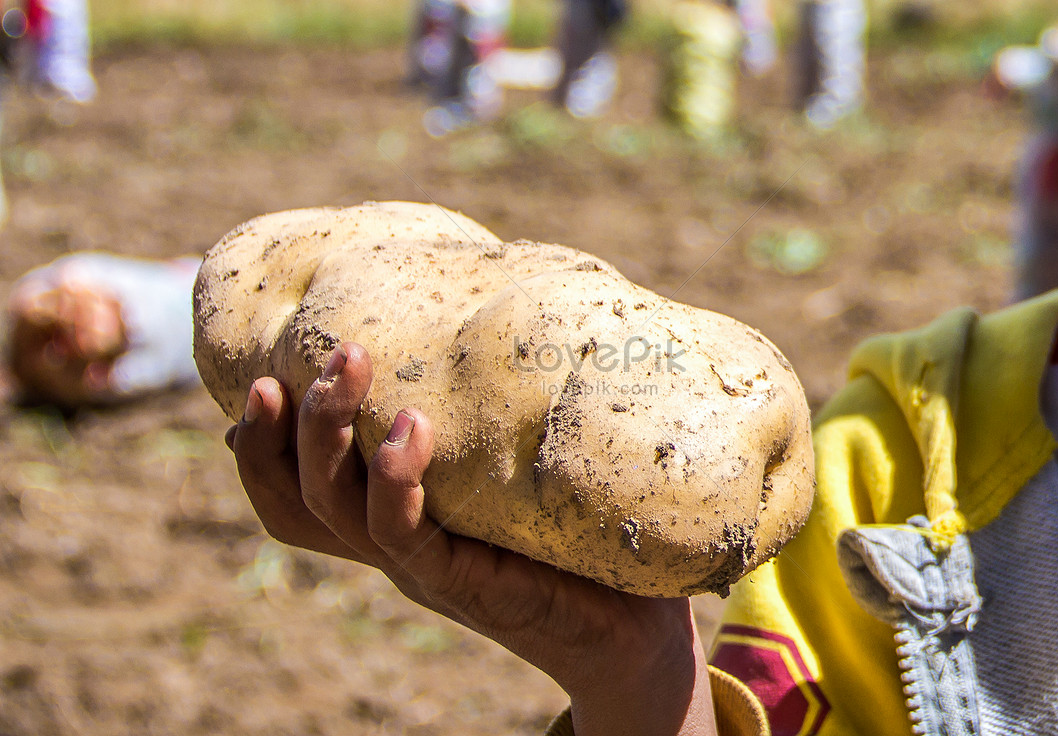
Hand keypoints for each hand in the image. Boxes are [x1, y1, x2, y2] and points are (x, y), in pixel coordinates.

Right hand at [226, 342, 717, 735]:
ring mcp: (422, 570)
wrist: (634, 628)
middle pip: (300, 499)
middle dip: (293, 421)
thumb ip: (479, 420)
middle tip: (332, 350)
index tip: (261, 378)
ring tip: (354, 361)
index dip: (259, 445)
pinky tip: (411, 426)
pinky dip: (394, 480)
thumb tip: (467, 336)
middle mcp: (393, 548)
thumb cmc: (574, 531)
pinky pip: (402, 536)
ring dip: (330, 431)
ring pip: (336, 509)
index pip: (293, 495)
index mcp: (389, 521)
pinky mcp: (464, 582)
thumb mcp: (510, 464)